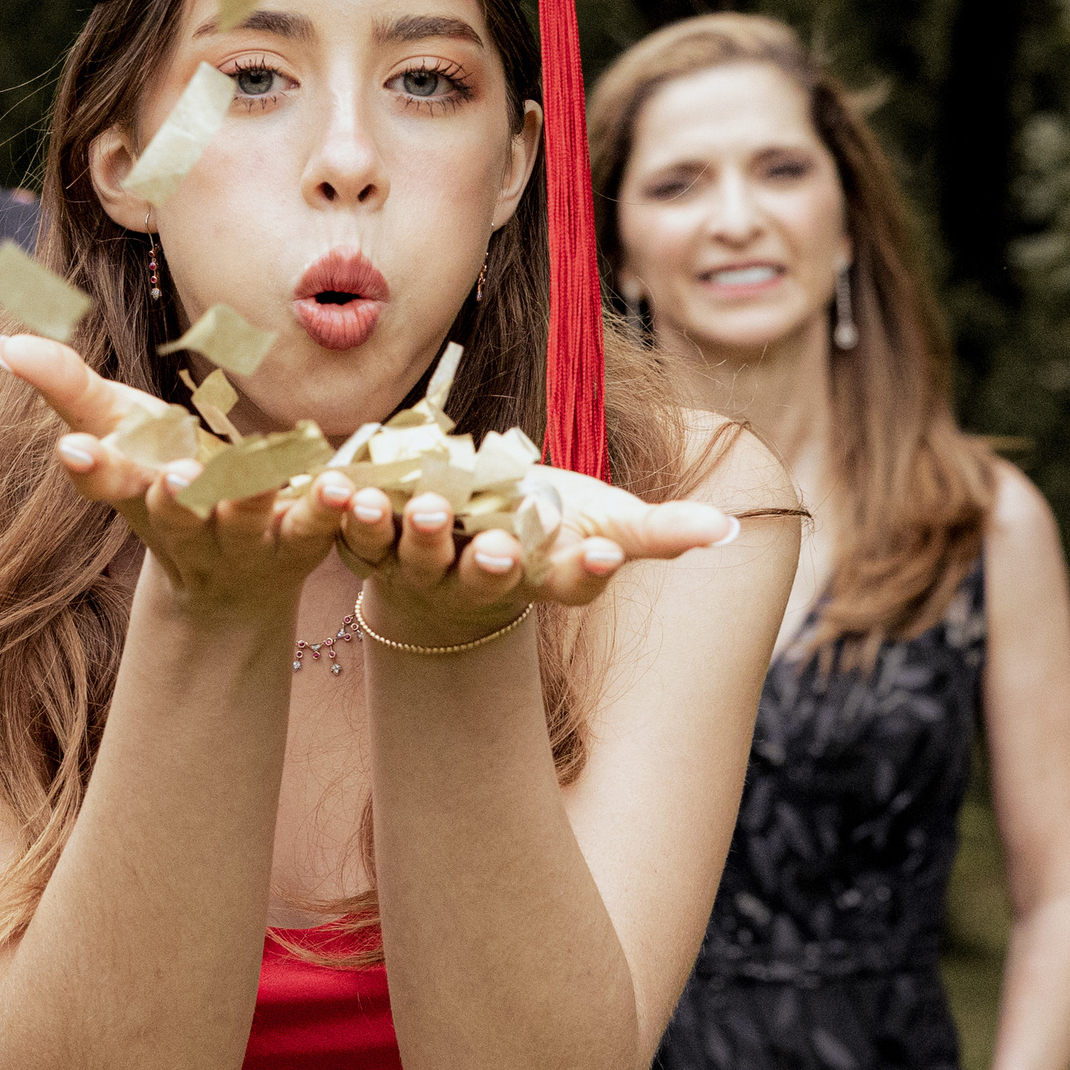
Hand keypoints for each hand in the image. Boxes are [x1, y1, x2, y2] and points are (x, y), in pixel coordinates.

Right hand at [1, 336, 348, 618]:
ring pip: (243, 521)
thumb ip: (67, 387)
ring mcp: (240, 540)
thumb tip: (2, 345)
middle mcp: (185, 523)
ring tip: (256, 476)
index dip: (90, 468)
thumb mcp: (118, 429)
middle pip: (175, 512)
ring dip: (249, 500)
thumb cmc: (162, 479)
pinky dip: (327, 510)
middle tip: (174, 476)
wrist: (229, 579)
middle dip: (174, 496)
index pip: (107, 480)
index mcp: (137, 491)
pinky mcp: (296, 544)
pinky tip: (341, 486)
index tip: (70, 450)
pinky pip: (314, 528)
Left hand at [337, 477, 734, 648]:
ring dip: (413, 536)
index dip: (587, 570)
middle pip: (487, 578)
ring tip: (418, 508)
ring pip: (414, 560)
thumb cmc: (540, 523)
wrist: (453, 527)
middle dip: (492, 562)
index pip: (572, 582)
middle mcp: (477, 583)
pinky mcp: (367, 546)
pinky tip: (342, 486)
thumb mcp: (597, 520)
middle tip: (498, 545)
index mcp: (539, 576)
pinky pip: (352, 534)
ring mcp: (419, 570)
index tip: (604, 553)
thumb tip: (728, 531)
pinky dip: (345, 512)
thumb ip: (655, 530)